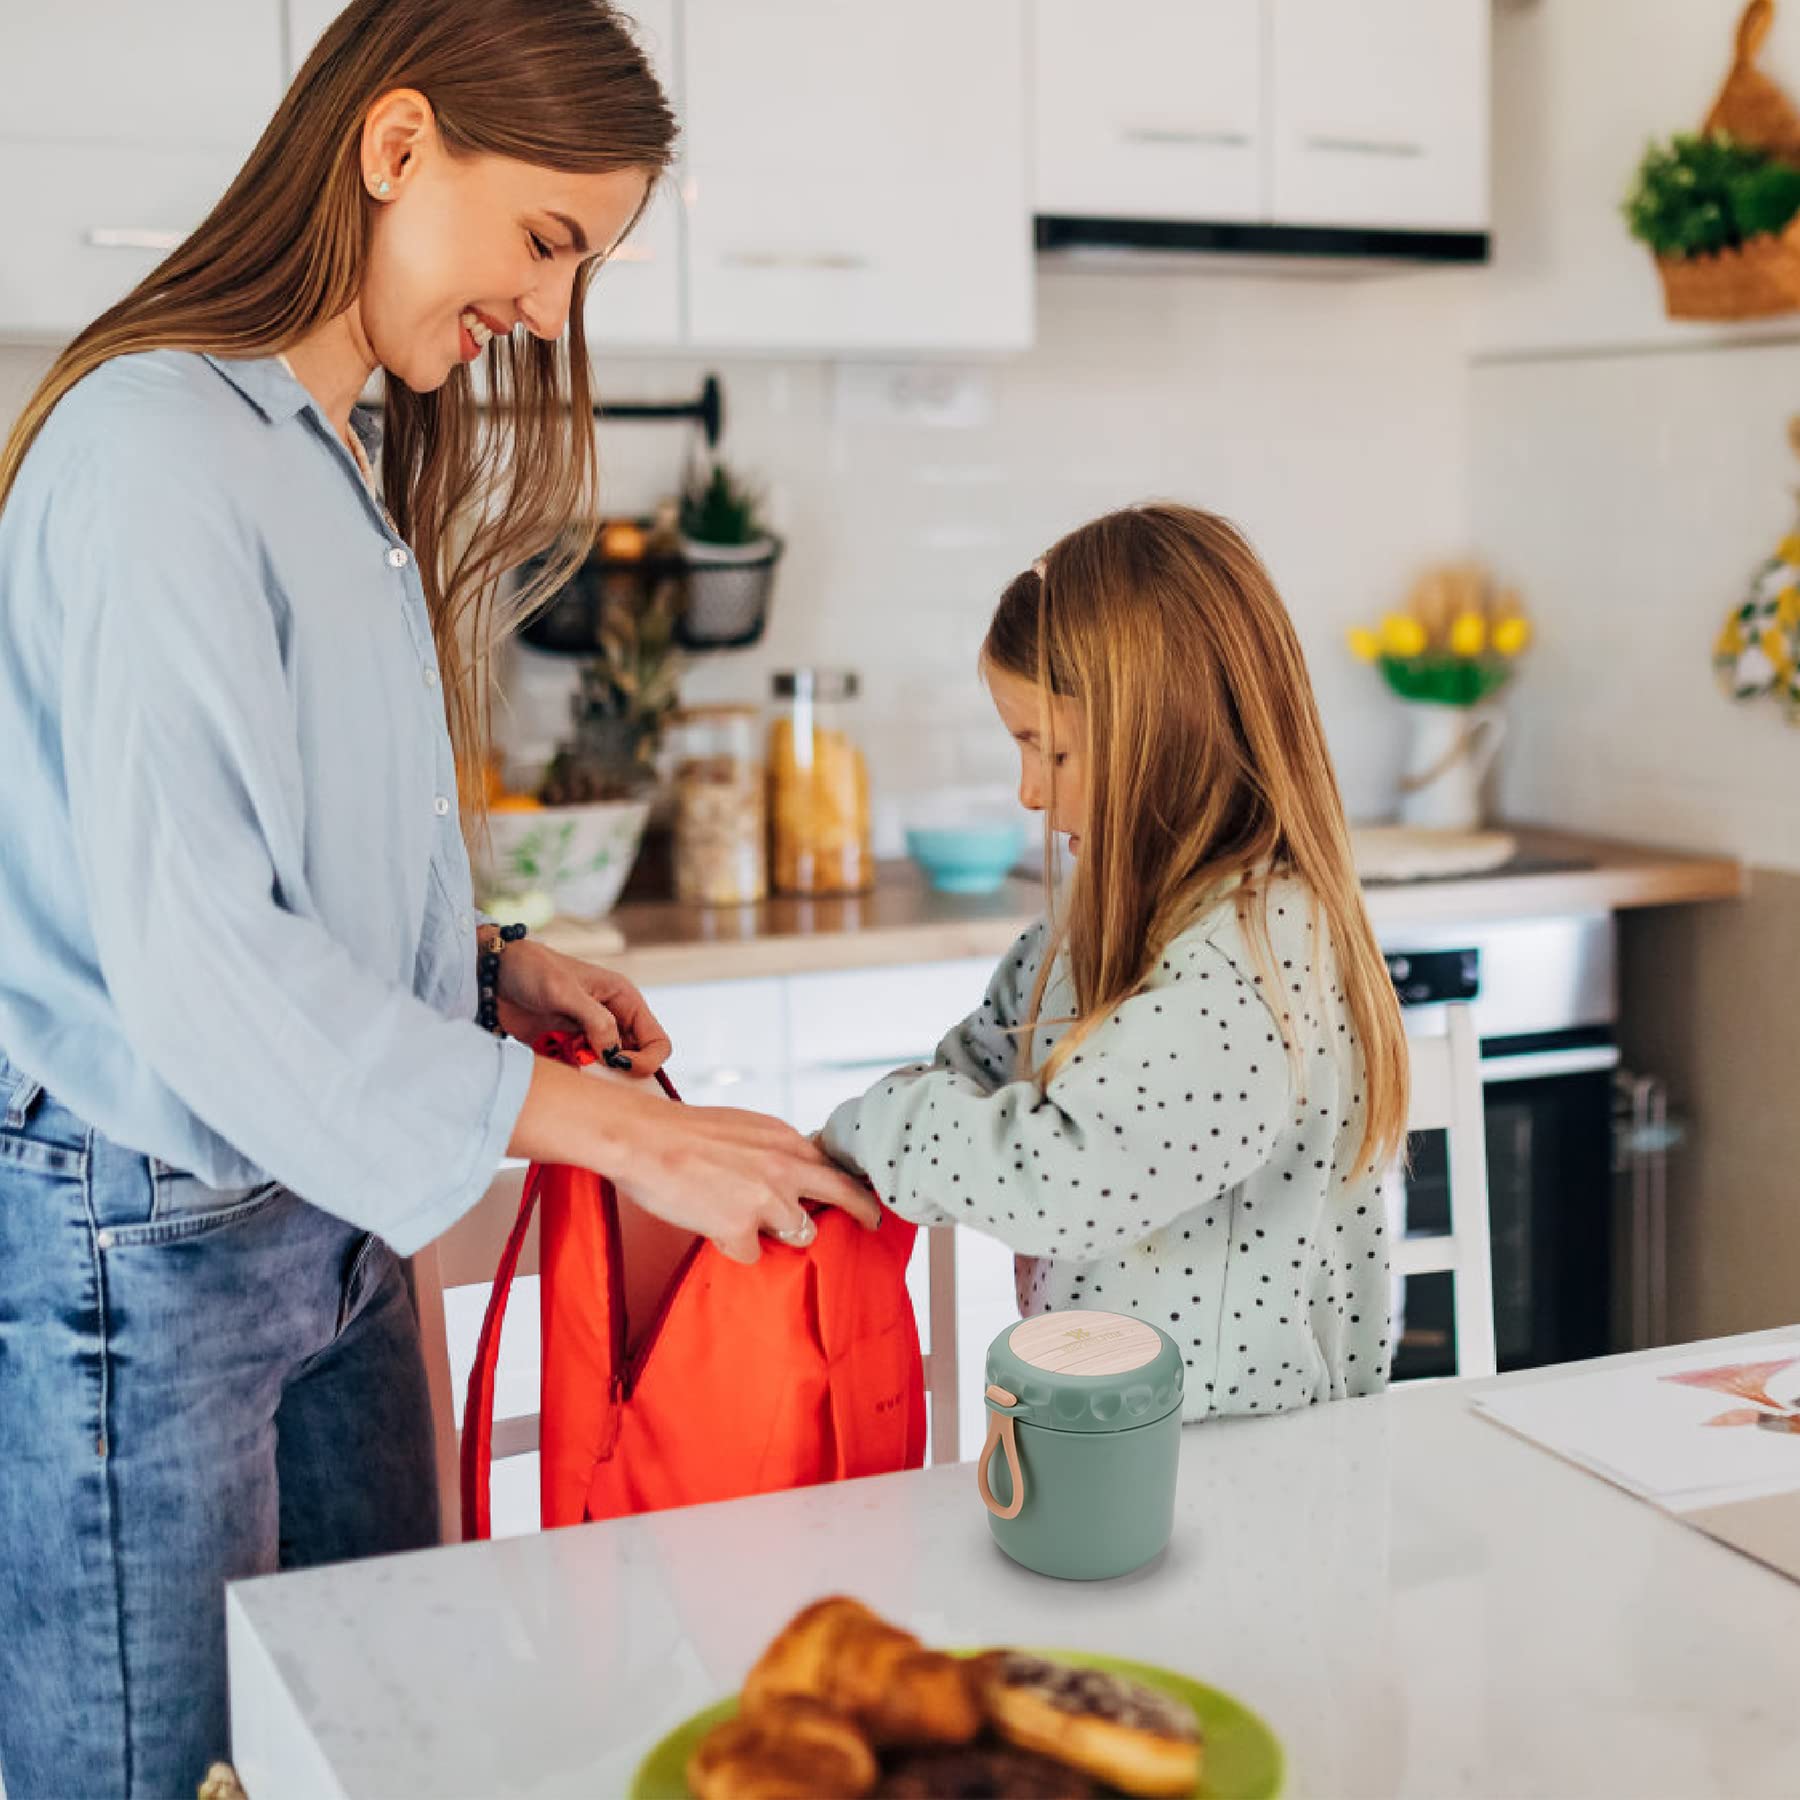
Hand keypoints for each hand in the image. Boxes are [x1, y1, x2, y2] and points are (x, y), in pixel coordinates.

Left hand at [492, 938, 671, 1074]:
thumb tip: (614, 1054)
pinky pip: (580, 1073)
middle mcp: (612, 1020)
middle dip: (618, 1074)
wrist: (489, 973)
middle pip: (635, 1061)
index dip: (646, 1061)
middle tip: (591, 1070)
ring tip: (566, 1061)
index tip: (617, 1065)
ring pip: (607, 1072)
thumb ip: (595, 1021)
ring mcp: (588, 1037)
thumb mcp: (564, 991)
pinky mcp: (565, 1049)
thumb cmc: (531, 969)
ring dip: (591, 1076)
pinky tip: (552, 1061)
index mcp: (623, 1001)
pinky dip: (571, 1076)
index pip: (657, 1041)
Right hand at [601, 1083, 882, 1264]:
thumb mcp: (742, 1128)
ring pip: (799, 1232)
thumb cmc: (682, 1133)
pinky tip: (713, 1228)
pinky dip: (735, 1246)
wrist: (643, 1140)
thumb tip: (791, 1169)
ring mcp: (766, 1199)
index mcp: (783, 1139)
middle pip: (841, 1194)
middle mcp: (784, 1166)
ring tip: (743, 1219)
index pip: (832, 1164)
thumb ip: (772, 1149)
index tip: (863, 1194)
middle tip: (872, 1221)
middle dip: (862, 1210)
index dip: (849, 1183)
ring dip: (778, 1233)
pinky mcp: (741, 1228)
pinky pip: (753, 1253)